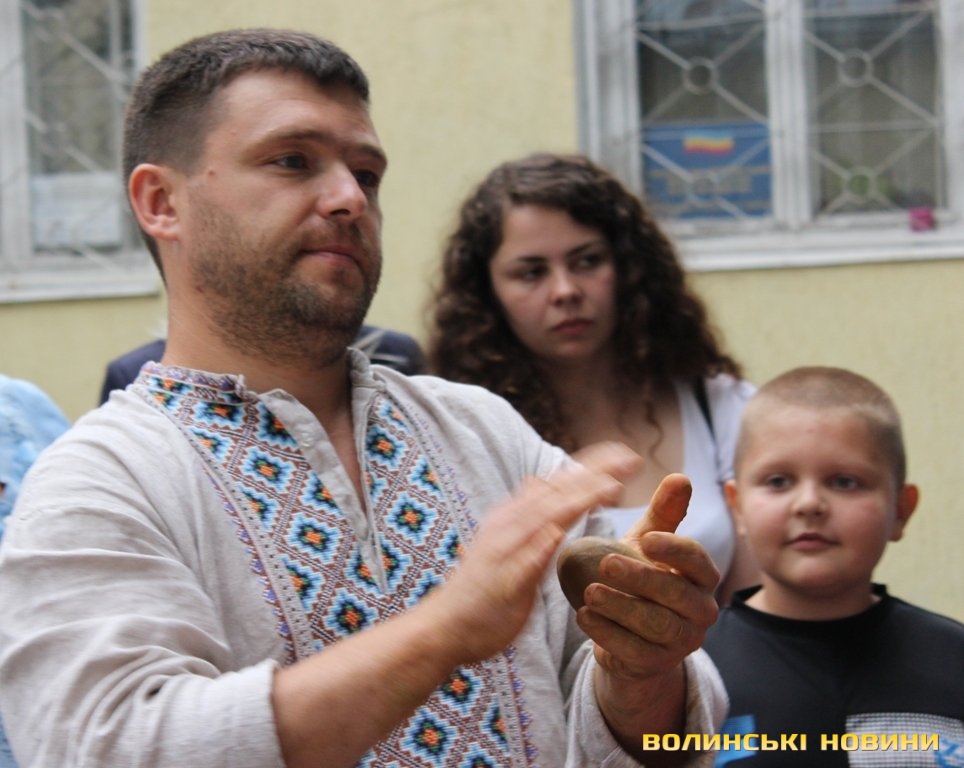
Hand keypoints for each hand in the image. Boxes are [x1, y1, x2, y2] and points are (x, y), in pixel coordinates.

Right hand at [430, 442, 643, 666]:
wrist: (443, 628)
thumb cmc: (482, 590)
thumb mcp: (507, 542)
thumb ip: (526, 515)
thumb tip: (537, 481)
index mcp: (517, 517)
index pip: (560, 484)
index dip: (592, 467)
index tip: (626, 455)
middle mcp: (510, 526)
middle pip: (558, 492)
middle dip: (595, 473)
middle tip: (631, 458)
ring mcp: (504, 552)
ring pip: (544, 519)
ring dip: (577, 500)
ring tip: (610, 487)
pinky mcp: (502, 583)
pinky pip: (523, 562)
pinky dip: (540, 546)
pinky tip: (558, 533)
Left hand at [578, 473, 719, 677]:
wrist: (634, 635)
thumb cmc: (645, 577)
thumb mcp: (651, 544)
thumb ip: (665, 514)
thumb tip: (680, 476)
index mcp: (703, 577)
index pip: (697, 560)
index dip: (673, 550)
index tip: (646, 539)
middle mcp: (701, 610)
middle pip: (675, 595)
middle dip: (640, 578)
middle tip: (606, 563)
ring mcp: (683, 642)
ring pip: (656, 625)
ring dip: (620, 607)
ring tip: (589, 592)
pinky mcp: (658, 665)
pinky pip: (635, 652)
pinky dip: (607, 634)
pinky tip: (584, 616)